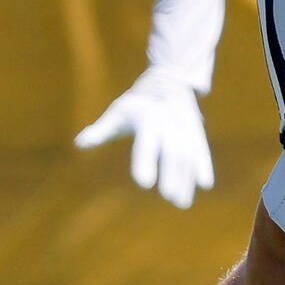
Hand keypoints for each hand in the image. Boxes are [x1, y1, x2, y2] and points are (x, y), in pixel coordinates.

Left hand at [74, 71, 213, 208]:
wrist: (168, 81)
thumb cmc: (136, 103)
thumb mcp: (117, 112)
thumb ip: (101, 130)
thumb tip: (79, 143)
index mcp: (148, 117)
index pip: (147, 142)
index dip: (145, 162)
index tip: (143, 183)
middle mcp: (169, 121)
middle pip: (172, 150)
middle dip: (172, 174)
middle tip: (169, 198)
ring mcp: (186, 126)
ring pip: (189, 153)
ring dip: (187, 178)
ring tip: (182, 203)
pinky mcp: (197, 131)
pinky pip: (202, 149)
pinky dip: (204, 165)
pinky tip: (205, 184)